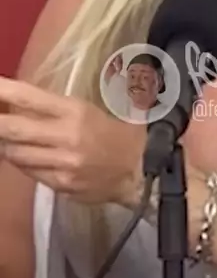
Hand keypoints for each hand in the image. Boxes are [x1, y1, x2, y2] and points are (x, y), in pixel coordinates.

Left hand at [0, 76, 144, 205]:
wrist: (142, 170)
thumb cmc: (115, 132)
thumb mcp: (88, 110)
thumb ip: (54, 109)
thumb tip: (17, 103)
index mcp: (75, 111)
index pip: (29, 98)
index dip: (4, 92)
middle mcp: (66, 136)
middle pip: (14, 129)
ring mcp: (63, 164)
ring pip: (17, 154)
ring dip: (5, 144)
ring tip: (5, 136)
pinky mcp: (62, 185)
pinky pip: (30, 172)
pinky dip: (22, 162)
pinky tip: (23, 155)